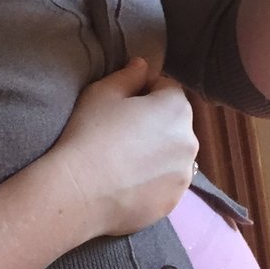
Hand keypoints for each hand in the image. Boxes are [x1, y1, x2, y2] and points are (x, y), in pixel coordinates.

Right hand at [46, 59, 198, 239]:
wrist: (79, 192)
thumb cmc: (89, 134)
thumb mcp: (102, 92)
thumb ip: (129, 75)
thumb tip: (143, 66)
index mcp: (176, 107)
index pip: (166, 88)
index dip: (143, 92)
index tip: (121, 106)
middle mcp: (190, 140)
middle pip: (174, 124)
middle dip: (154, 125)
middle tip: (120, 135)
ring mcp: (184, 175)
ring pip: (171, 156)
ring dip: (155, 155)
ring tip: (123, 164)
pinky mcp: (173, 202)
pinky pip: (165, 185)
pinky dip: (151, 183)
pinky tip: (125, 185)